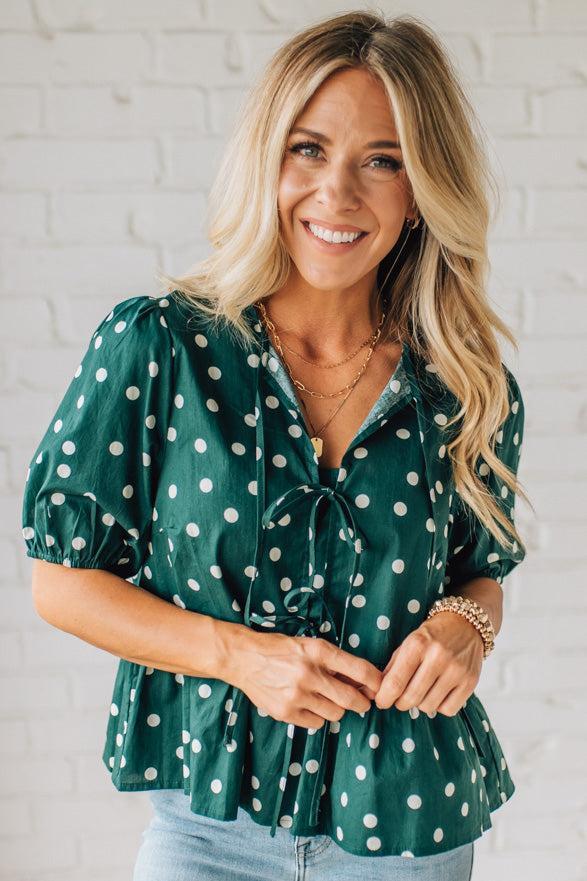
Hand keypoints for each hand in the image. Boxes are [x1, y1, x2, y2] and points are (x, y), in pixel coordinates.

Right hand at [230, 629, 383, 729]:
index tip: (379, 687)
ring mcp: (296, 695)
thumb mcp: (309, 645)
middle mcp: (308, 673)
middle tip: (362, 703)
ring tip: (327, 699)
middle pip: (350, 699)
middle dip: (361, 703)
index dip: (375, 681)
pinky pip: (316, 723)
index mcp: (317, 651)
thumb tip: (361, 681)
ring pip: (335, 714)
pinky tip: (309, 705)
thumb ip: (333, 662)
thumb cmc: (280, 649)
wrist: (244, 658)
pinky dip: (318, 716)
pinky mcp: (285, 712)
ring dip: (337, 708)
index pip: (358, 670)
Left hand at [374, 612, 483, 715]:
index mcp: (418, 644)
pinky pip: (448, 710)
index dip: (384, 698)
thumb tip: (375, 693)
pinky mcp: (471, 682)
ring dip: (420, 704)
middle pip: (411, 698)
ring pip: (428, 706)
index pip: (395, 682)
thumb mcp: (408, 642)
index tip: (381, 701)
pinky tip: (439, 692)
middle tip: (400, 698)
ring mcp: (457, 670)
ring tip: (422, 690)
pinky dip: (440, 706)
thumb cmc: (432, 635)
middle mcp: (438, 657)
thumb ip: (392, 667)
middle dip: (400, 703)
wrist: (466, 625)